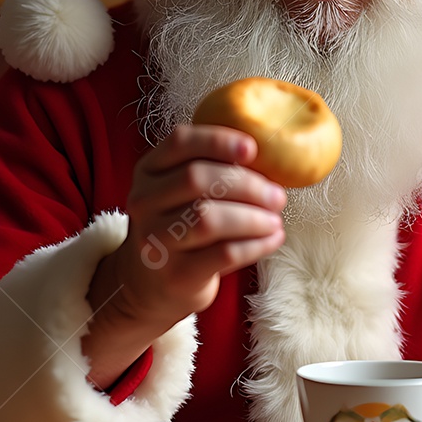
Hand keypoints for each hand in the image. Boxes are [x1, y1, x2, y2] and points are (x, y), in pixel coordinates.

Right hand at [82, 124, 286, 386]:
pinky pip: (223, 253)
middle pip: (196, 179)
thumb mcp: (185, 190)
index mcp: (149, 169)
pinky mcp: (176, 273)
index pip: (179, 142)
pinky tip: (272, 239)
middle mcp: (144, 201)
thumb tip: (271, 156)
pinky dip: (256, 244)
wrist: (157, 282)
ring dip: (252, 218)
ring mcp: (155, 239)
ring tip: (275, 221)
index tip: (252, 148)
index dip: (218, 140)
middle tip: (277, 196)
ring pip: (208, 219)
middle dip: (246, 185)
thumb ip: (215, 168)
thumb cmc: (185, 223)